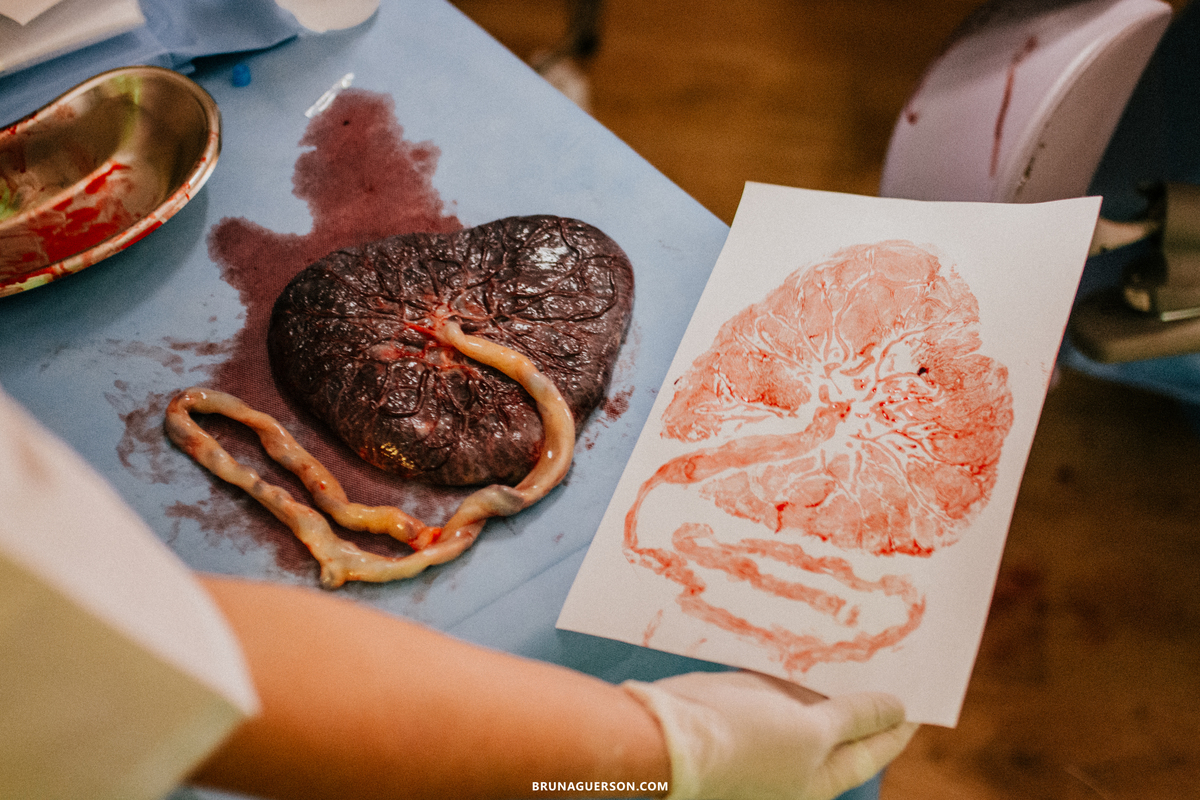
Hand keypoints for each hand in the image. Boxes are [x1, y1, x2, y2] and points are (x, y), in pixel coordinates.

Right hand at [622, 671, 916, 799]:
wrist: (666, 735)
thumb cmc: (744, 743)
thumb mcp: (810, 732)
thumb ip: (853, 718)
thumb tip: (895, 709)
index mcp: (816, 779)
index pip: (869, 752)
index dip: (896, 727)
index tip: (920, 700)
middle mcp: (793, 760)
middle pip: (840, 727)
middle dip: (864, 697)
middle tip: (892, 663)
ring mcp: (764, 734)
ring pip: (807, 703)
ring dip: (829, 676)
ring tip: (858, 644)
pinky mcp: (738, 707)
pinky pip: (776, 685)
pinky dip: (794, 667)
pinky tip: (809, 643)